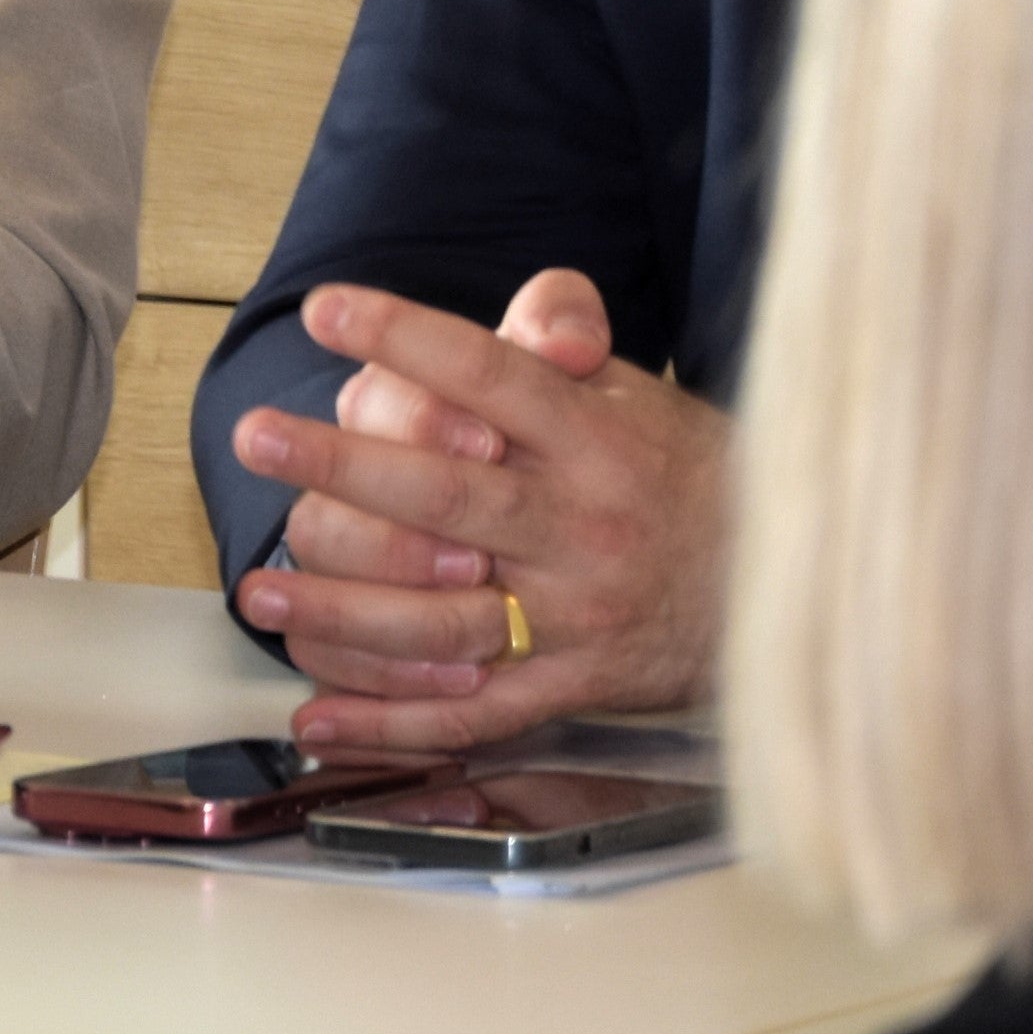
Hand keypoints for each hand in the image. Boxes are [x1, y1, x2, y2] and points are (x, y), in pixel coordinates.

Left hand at [223, 269, 726, 752]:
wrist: (774, 584)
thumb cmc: (670, 471)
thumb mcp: (631, 386)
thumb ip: (565, 329)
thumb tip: (538, 323)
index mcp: (590, 436)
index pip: (490, 375)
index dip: (407, 339)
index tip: (328, 311)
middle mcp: (578, 524)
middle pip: (446, 494)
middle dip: (342, 466)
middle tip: (258, 436)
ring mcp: (573, 616)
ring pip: (442, 617)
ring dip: (341, 609)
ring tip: (260, 592)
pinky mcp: (571, 688)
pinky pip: (472, 711)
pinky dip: (391, 722)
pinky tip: (320, 717)